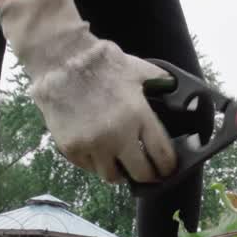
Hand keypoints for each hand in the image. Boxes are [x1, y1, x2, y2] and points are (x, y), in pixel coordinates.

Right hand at [0, 0, 175, 183]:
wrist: (60, 60)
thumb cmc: (100, 62)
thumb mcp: (138, 69)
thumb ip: (159, 83)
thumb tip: (177, 90)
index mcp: (138, 116)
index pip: (162, 155)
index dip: (168, 166)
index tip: (167, 168)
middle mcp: (117, 136)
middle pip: (140, 174)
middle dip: (147, 175)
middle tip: (147, 171)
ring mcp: (92, 144)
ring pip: (111, 176)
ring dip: (119, 171)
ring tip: (120, 162)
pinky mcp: (71, 148)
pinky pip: (88, 167)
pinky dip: (95, 162)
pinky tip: (98, 151)